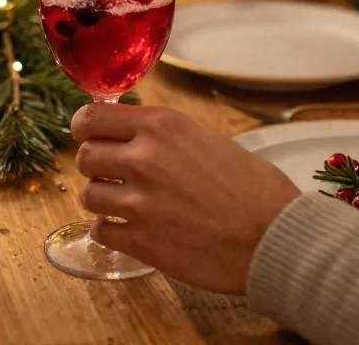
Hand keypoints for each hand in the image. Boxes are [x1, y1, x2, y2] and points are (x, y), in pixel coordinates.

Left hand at [73, 103, 298, 293]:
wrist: (274, 237)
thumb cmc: (253, 188)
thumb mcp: (205, 138)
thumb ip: (164, 136)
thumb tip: (134, 135)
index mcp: (160, 126)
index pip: (92, 116)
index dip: (84, 127)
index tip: (87, 134)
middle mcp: (143, 158)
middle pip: (84, 156)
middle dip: (94, 166)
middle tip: (111, 174)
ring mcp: (139, 202)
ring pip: (88, 195)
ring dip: (101, 200)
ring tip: (122, 204)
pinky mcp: (142, 242)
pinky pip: (101, 232)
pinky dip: (110, 231)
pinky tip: (128, 230)